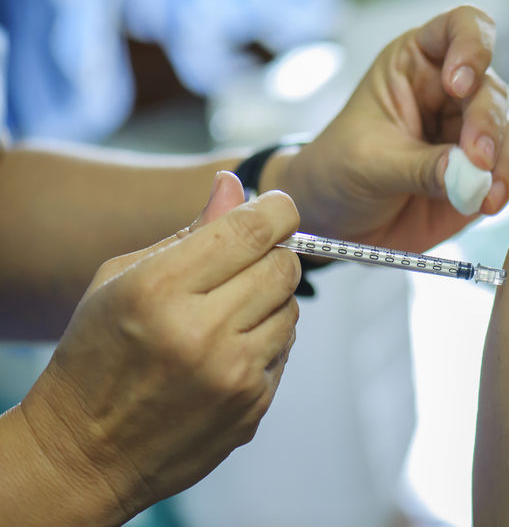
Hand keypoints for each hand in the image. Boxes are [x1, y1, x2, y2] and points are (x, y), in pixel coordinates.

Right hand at [19, 172, 300, 519]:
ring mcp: (233, 374)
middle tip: (246, 263)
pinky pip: (285, 349)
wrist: (86, 452)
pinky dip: (266, 340)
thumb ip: (187, 231)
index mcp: (161, 289)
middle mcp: (203, 332)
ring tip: (226, 315)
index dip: (276, 209)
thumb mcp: (120, 280)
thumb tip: (233, 185)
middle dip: (274, 254)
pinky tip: (226, 352)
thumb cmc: (97, 356)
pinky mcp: (253, 406)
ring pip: (292, 308)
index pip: (251, 230)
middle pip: (283, 266)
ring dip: (270, 301)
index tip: (277, 207)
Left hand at [275, 5, 508, 251]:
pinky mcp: (482, 170)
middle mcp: (450, 90)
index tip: (458, 85)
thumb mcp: (370, 163)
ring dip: (505, 160)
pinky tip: (488, 202)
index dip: (471, 47)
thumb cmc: (340, 172)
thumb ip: (421, 166)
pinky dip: (505, 184)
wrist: (338, 221)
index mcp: (415, 63)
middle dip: (487, 124)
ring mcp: (469, 130)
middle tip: (477, 159)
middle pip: (490, 89)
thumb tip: (470, 174)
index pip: (460, 27)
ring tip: (484, 193)